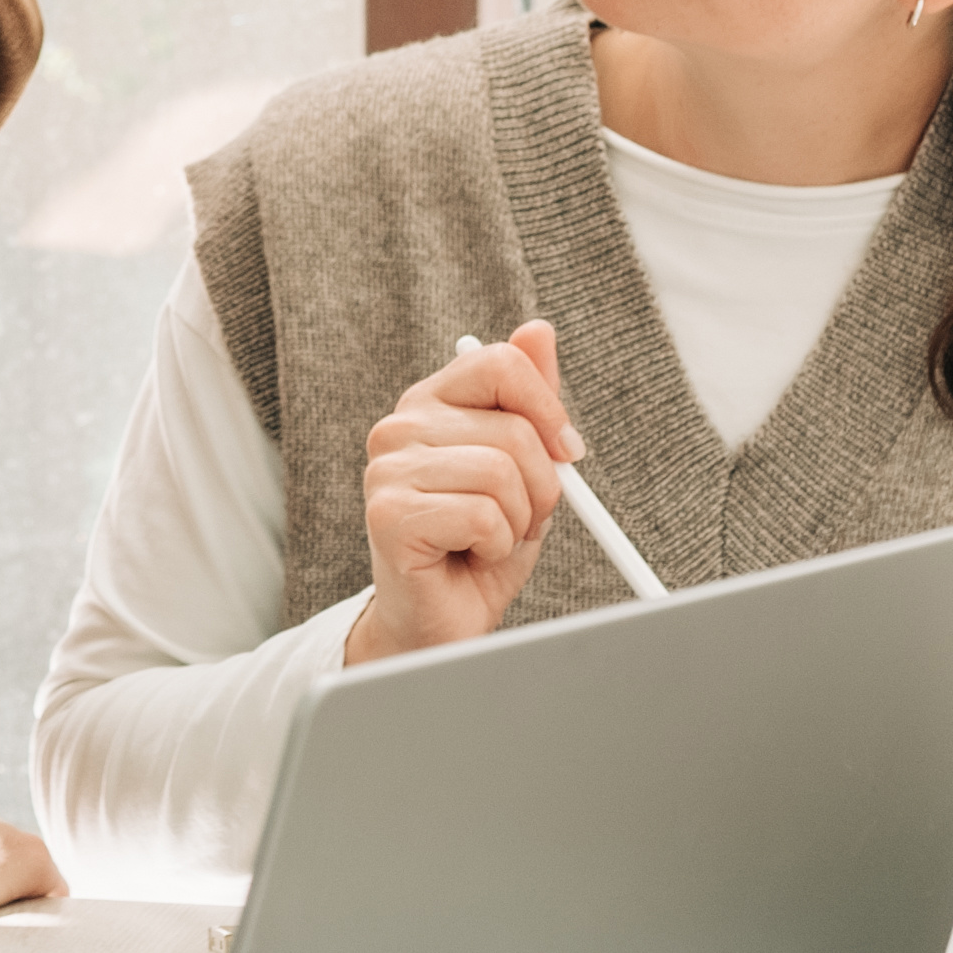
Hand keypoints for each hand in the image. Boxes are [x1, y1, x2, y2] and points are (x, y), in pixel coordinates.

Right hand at [350, 321, 579, 666]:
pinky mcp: (388, 515)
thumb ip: (530, 401)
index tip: (565, 453)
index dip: (548, 409)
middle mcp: (399, 426)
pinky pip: (482, 514)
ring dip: (518, 521)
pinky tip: (469, 555)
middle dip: (540, 487)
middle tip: (514, 518)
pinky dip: (497, 545)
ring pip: (502, 472)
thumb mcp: (522, 467)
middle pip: (515, 429)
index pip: (500, 363)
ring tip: (488, 538)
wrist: (443, 622)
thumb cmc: (480, 546)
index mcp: (430, 404)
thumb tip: (538, 331)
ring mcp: (386, 469)